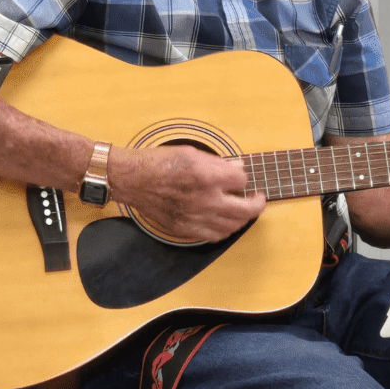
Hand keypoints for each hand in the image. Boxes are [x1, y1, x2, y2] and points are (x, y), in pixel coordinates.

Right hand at [108, 144, 265, 242]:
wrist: (131, 179)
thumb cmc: (158, 162)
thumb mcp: (191, 153)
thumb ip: (217, 163)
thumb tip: (237, 169)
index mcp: (207, 176)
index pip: (243, 180)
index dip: (244, 176)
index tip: (240, 175)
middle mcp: (204, 199)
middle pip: (246, 210)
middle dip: (257, 203)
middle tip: (258, 198)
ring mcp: (195, 217)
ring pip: (232, 226)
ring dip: (242, 219)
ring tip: (243, 210)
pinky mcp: (184, 228)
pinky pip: (214, 236)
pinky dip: (225, 230)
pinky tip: (225, 223)